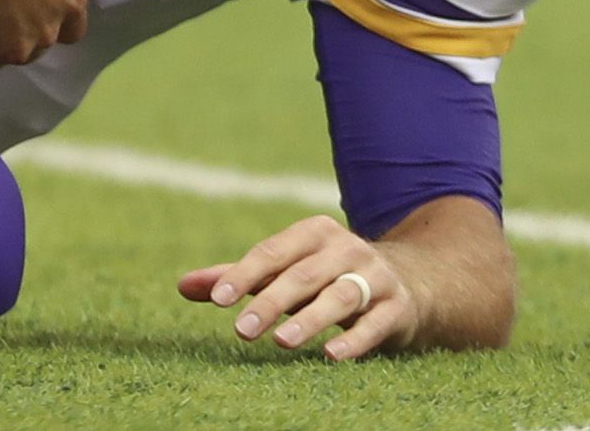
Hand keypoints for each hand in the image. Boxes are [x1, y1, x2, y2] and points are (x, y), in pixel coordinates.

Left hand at [178, 214, 418, 360]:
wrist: (406, 283)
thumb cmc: (326, 276)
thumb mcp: (286, 270)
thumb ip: (239, 277)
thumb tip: (183, 285)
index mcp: (314, 232)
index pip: (272, 252)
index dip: (244, 274)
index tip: (217, 299)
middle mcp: (345, 248)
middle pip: (301, 275)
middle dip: (270, 302)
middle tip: (241, 330)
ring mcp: (373, 277)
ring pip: (338, 297)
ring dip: (309, 319)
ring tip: (281, 341)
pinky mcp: (396, 307)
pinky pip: (375, 323)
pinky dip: (354, 339)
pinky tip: (330, 356)